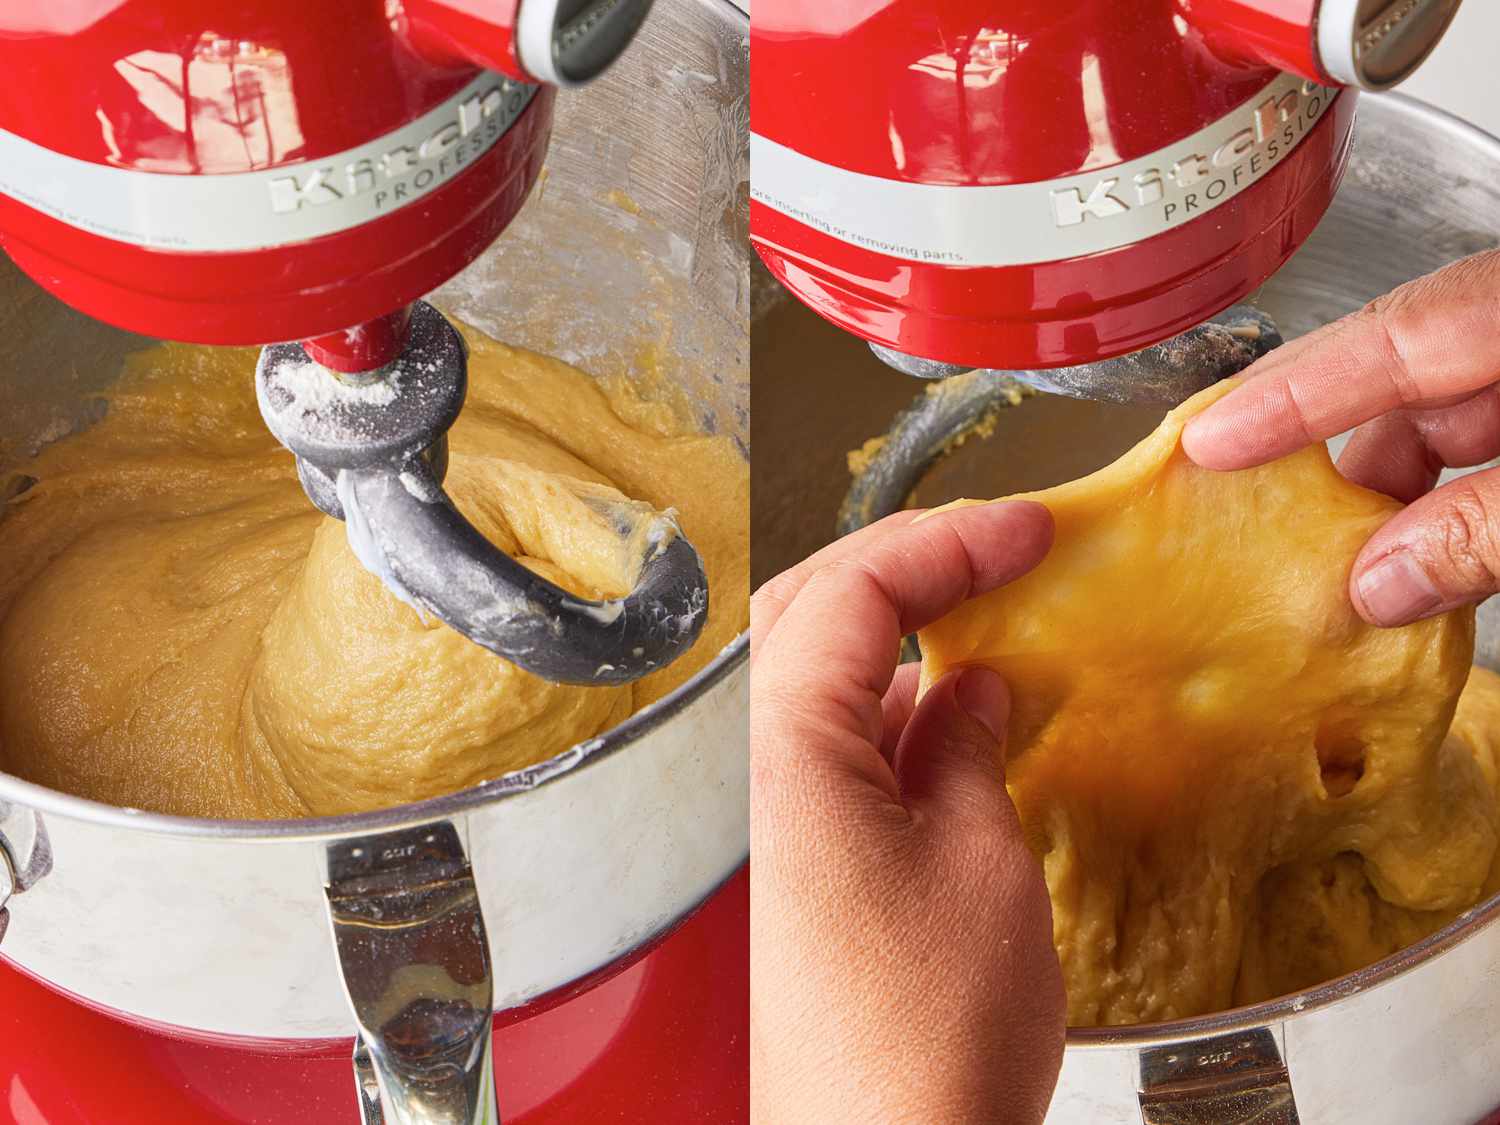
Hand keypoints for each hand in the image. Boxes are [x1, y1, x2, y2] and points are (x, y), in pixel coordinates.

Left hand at [750, 502, 1064, 1124]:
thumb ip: (969, 748)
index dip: (947, 539)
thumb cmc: (924, 1037)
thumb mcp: (982, 861)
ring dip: (904, 632)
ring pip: (826, 675)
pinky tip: (969, 721)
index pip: (855, 588)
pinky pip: (844, 746)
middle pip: (813, 610)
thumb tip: (973, 685)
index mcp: (794, 749)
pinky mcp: (809, 861)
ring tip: (997, 617)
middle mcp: (768, 770)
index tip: (1029, 527)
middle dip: (905, 561)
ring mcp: (784, 815)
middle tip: (998, 548)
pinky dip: (904, 709)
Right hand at [1182, 249, 1499, 627]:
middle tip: (1261, 517)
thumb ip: (1482, 530)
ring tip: (1355, 566)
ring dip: (1399, 492)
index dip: (1289, 392)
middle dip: (1332, 451)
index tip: (1207, 440)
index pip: (1388, 336)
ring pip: (1447, 414)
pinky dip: (1452, 500)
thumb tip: (1380, 588)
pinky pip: (1489, 444)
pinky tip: (1430, 555)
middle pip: (1402, 371)